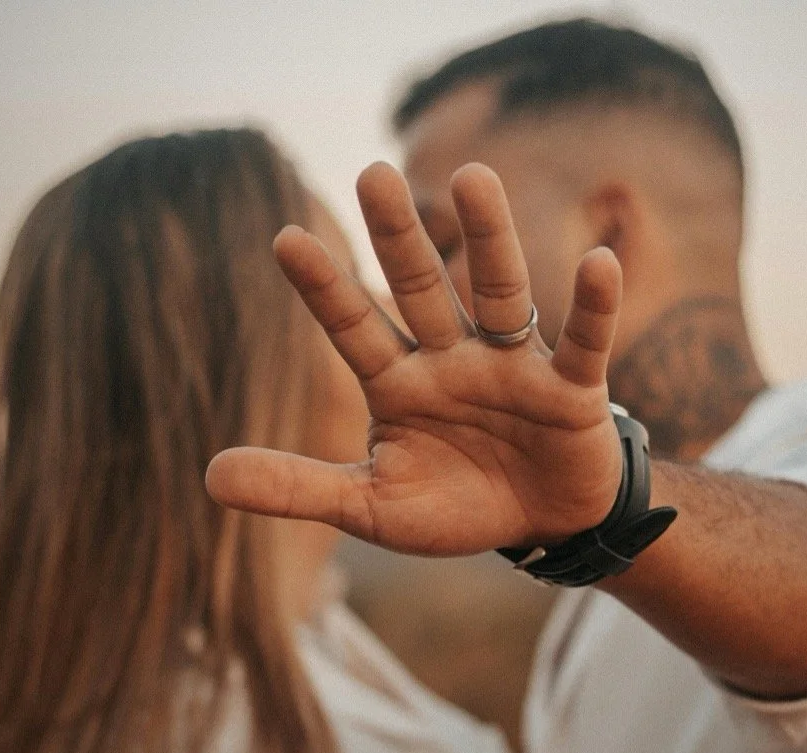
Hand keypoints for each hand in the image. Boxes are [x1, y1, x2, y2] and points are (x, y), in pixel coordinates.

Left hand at [205, 161, 622, 556]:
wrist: (543, 526)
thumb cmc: (455, 506)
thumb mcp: (371, 506)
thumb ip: (300, 487)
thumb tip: (208, 475)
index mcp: (399, 384)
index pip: (356, 329)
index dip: (326, 289)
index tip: (286, 238)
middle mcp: (452, 360)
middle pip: (422, 290)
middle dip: (398, 237)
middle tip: (371, 173)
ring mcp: (512, 367)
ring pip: (500, 294)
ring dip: (491, 240)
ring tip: (476, 178)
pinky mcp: (571, 388)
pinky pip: (582, 342)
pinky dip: (593, 307)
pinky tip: (598, 263)